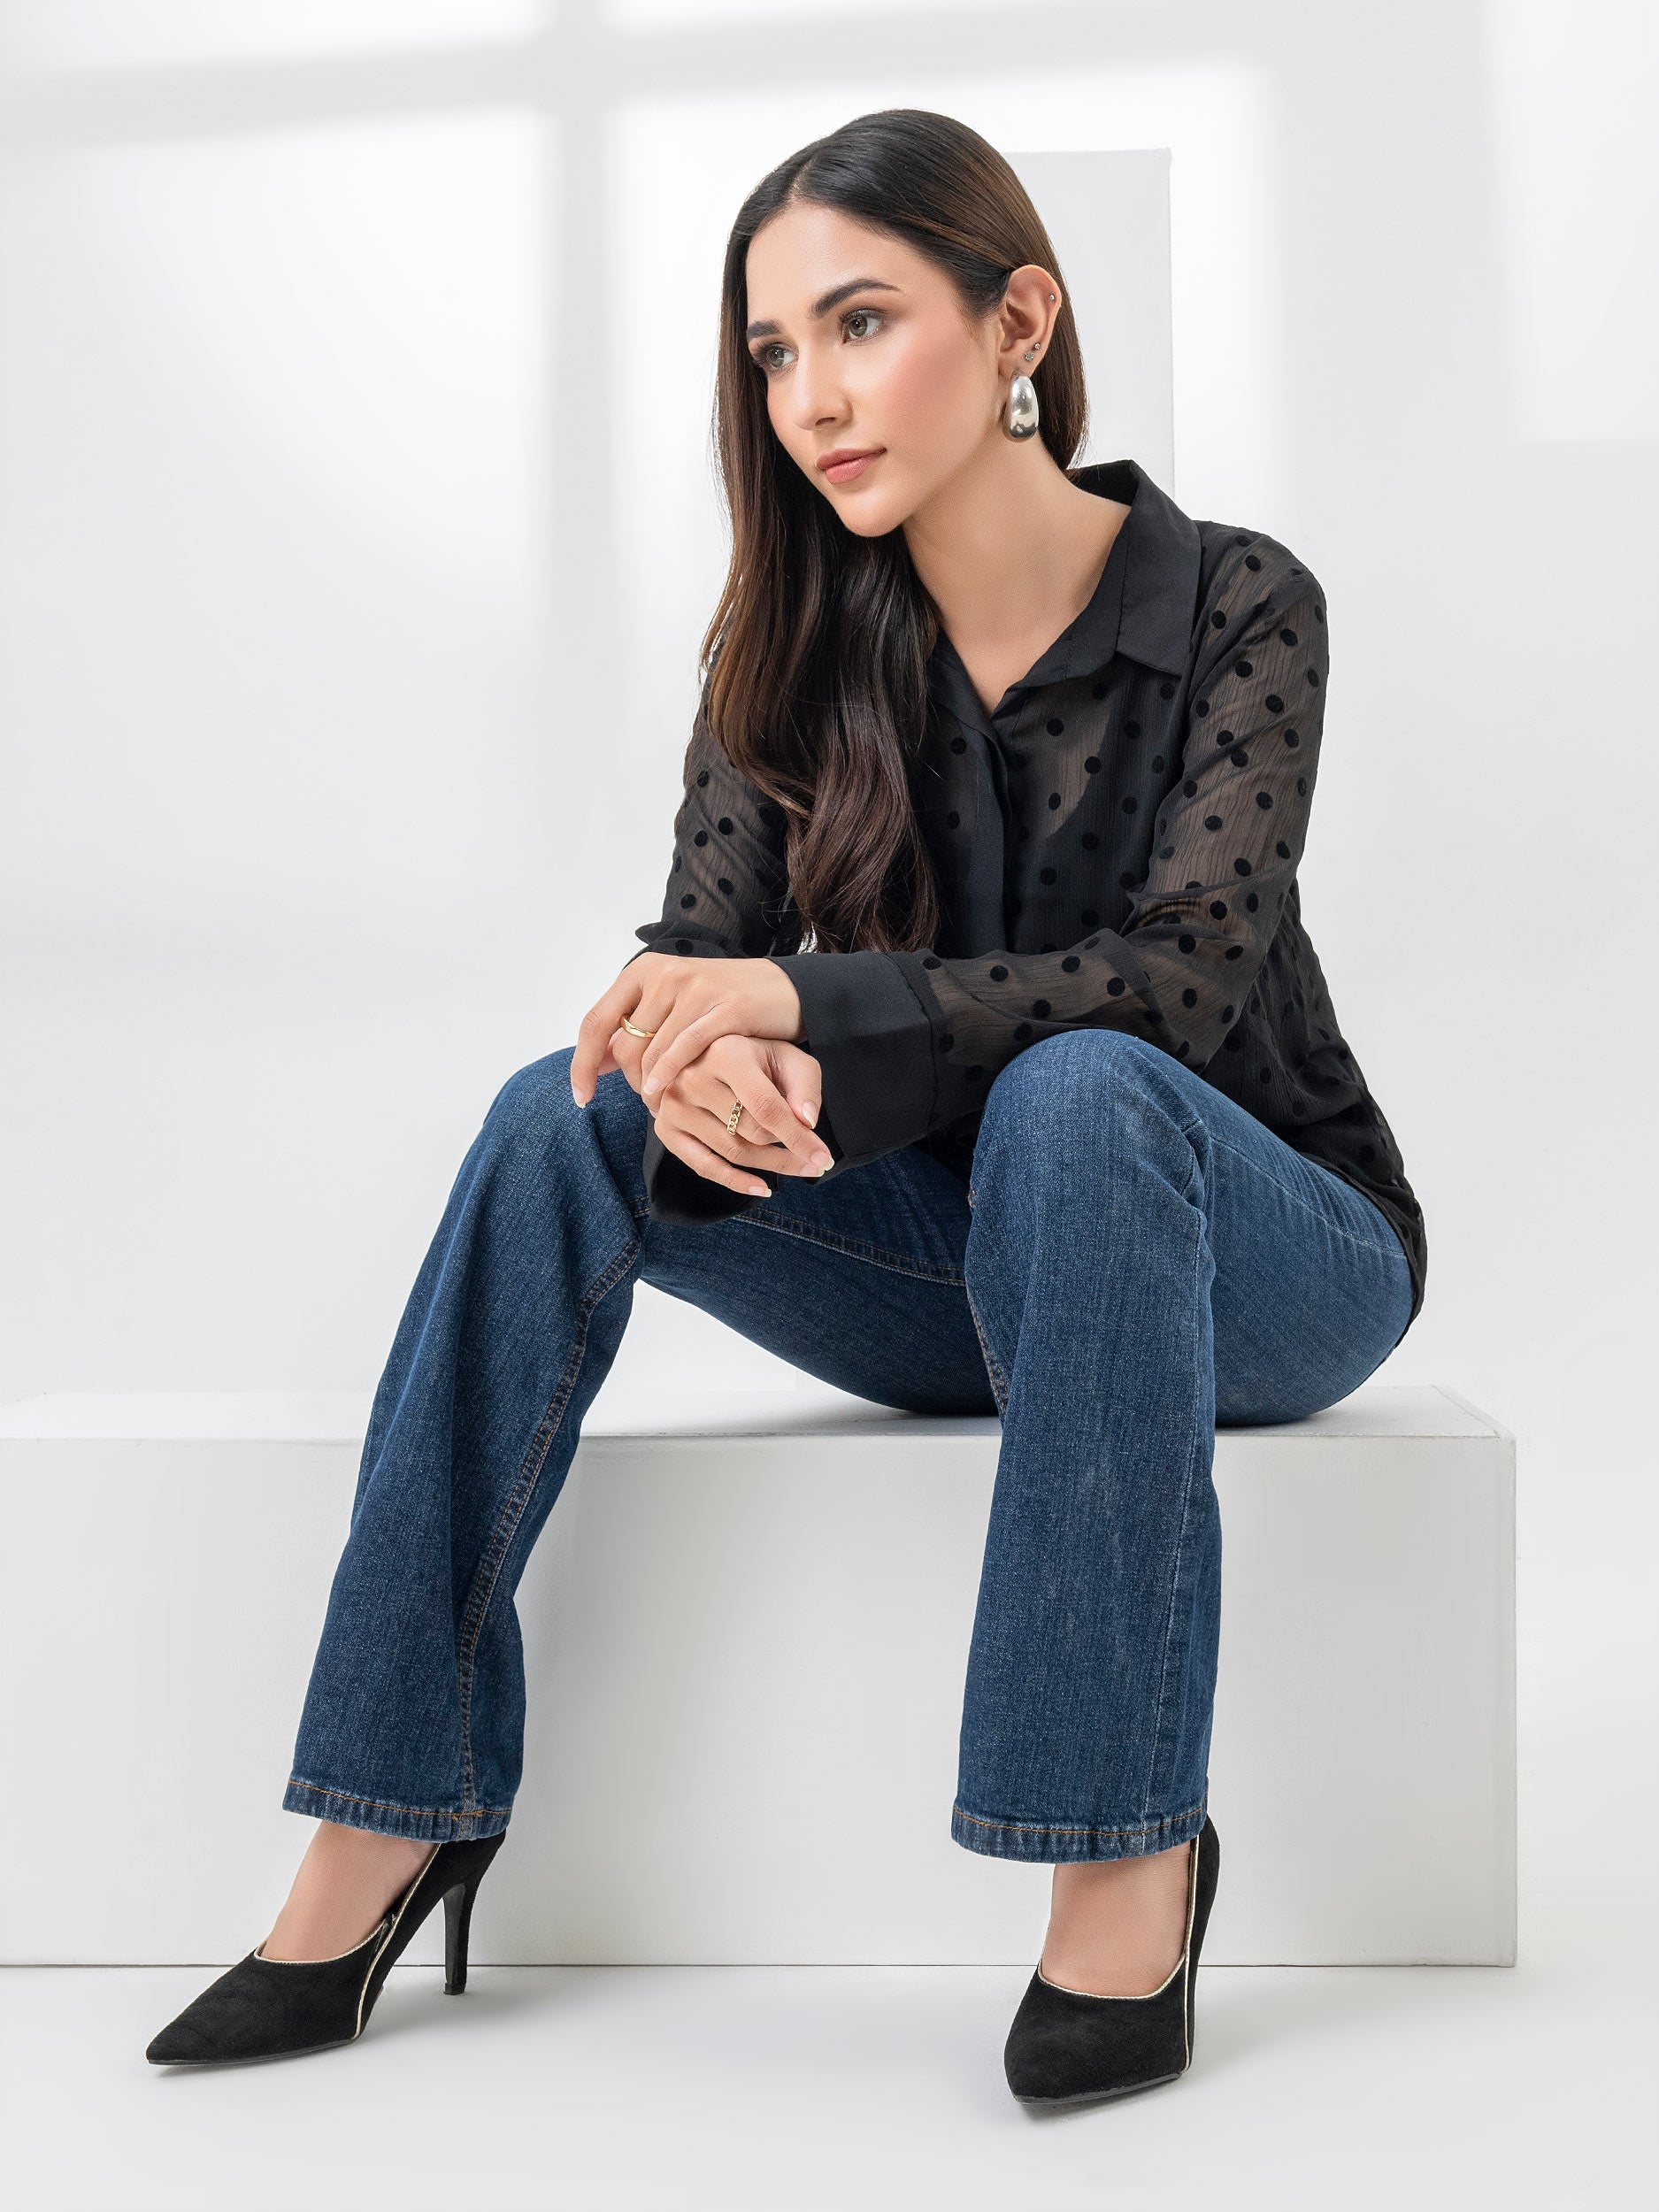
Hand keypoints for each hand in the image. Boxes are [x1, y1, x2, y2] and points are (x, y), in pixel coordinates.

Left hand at [569, 952, 803, 1108]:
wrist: (783, 991)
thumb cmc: (722, 1003)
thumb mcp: (671, 1007)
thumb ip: (635, 1029)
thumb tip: (597, 1062)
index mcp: (643, 971)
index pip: (596, 1022)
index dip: (582, 1063)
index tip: (582, 1096)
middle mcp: (664, 975)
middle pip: (625, 1045)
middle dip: (630, 1082)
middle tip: (647, 1102)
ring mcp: (694, 989)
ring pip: (652, 1053)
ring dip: (650, 1087)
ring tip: (662, 1105)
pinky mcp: (724, 1008)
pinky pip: (683, 1049)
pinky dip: (668, 1075)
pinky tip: (662, 1093)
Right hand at [642, 1034, 834, 1197]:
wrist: (714, 1052)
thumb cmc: (760, 1058)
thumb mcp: (790, 1059)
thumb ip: (804, 1087)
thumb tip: (807, 1123)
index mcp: (726, 1054)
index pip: (767, 1108)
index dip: (799, 1138)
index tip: (824, 1159)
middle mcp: (693, 1077)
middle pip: (751, 1132)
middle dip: (788, 1148)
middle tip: (812, 1157)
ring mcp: (673, 1105)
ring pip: (732, 1151)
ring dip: (770, 1166)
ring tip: (796, 1167)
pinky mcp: (665, 1128)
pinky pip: (703, 1165)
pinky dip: (734, 1181)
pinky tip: (762, 1188)